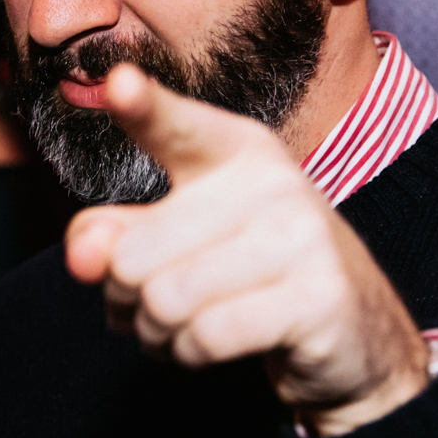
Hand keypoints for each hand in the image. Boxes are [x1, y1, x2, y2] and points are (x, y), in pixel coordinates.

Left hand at [65, 64, 428, 436]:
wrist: (354, 336)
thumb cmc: (246, 277)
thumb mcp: (176, 241)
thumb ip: (115, 235)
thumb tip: (83, 255)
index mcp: (234, 149)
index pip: (174, 126)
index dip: (142, 106)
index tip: (117, 82)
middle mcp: (271, 182)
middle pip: (132, 256)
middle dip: (128, 299)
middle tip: (158, 305)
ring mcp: (302, 238)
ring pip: (164, 301)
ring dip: (158, 333)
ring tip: (187, 326)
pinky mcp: (318, 299)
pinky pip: (207, 336)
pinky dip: (192, 354)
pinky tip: (215, 347)